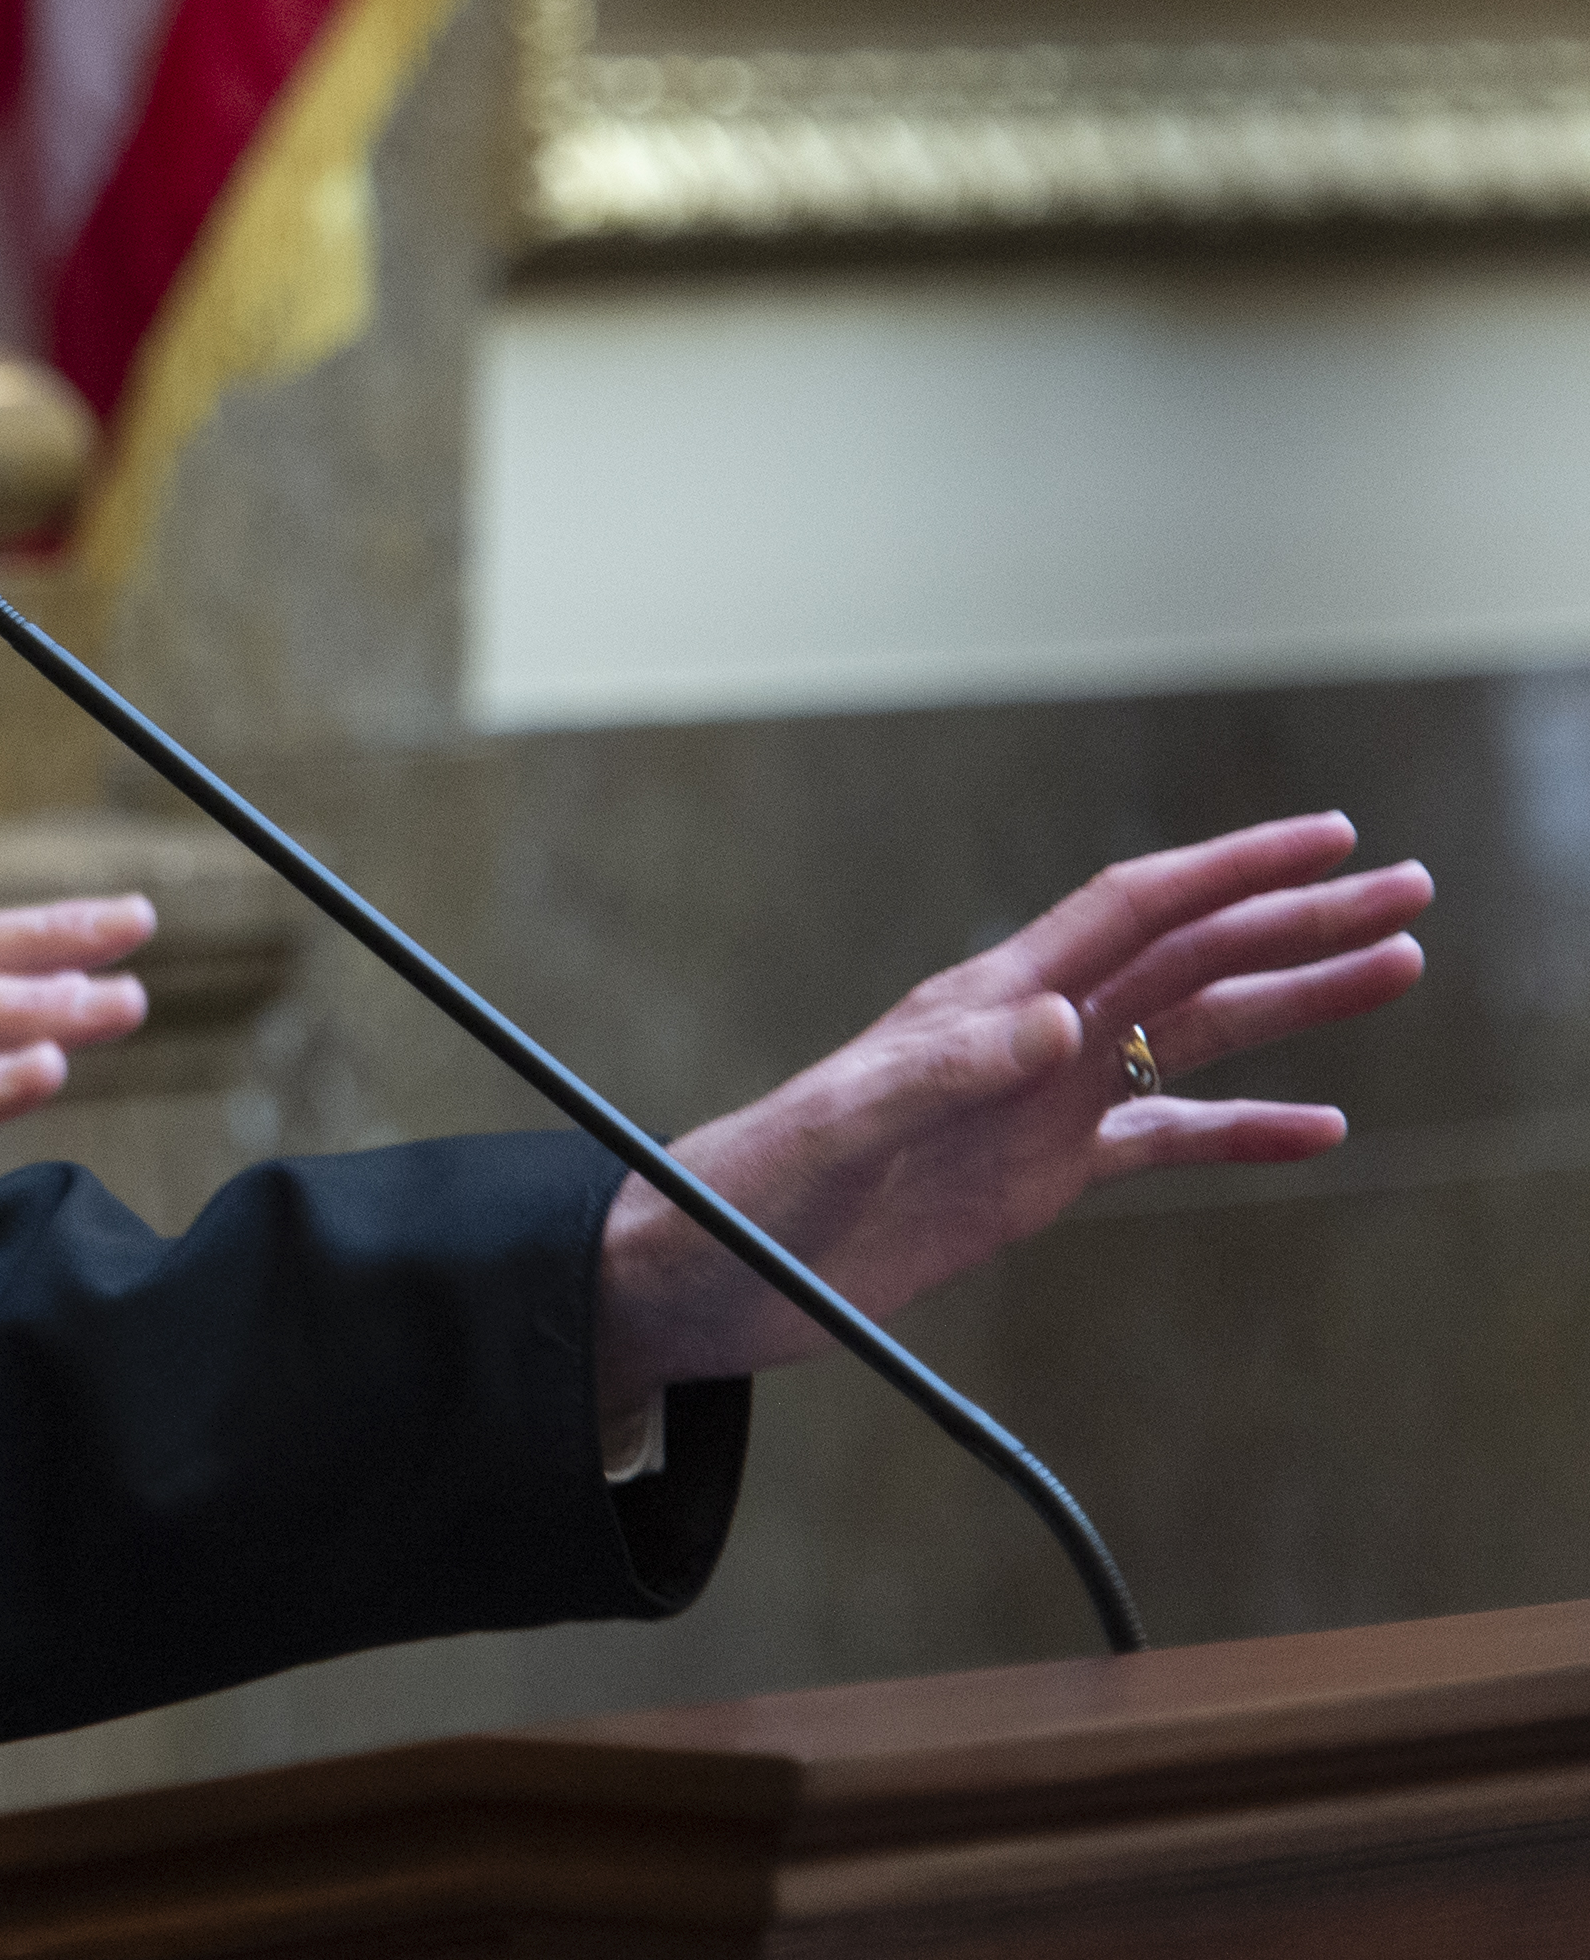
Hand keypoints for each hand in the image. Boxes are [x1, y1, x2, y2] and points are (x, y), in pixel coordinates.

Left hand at [594, 812, 1428, 1443]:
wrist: (700, 1273)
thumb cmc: (746, 1195)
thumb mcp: (836, 1132)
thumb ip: (937, 1075)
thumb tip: (1057, 1020)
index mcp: (981, 1003)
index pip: (1130, 909)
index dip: (1230, 868)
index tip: (1328, 838)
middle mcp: (1020, 1035)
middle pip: (1185, 956)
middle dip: (1296, 918)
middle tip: (1410, 890)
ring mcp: (1033, 1103)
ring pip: (1188, 1032)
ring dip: (1292, 1002)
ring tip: (1395, 967)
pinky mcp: (1031, 1175)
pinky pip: (1158, 1137)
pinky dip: (1241, 1128)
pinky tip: (1320, 1129)